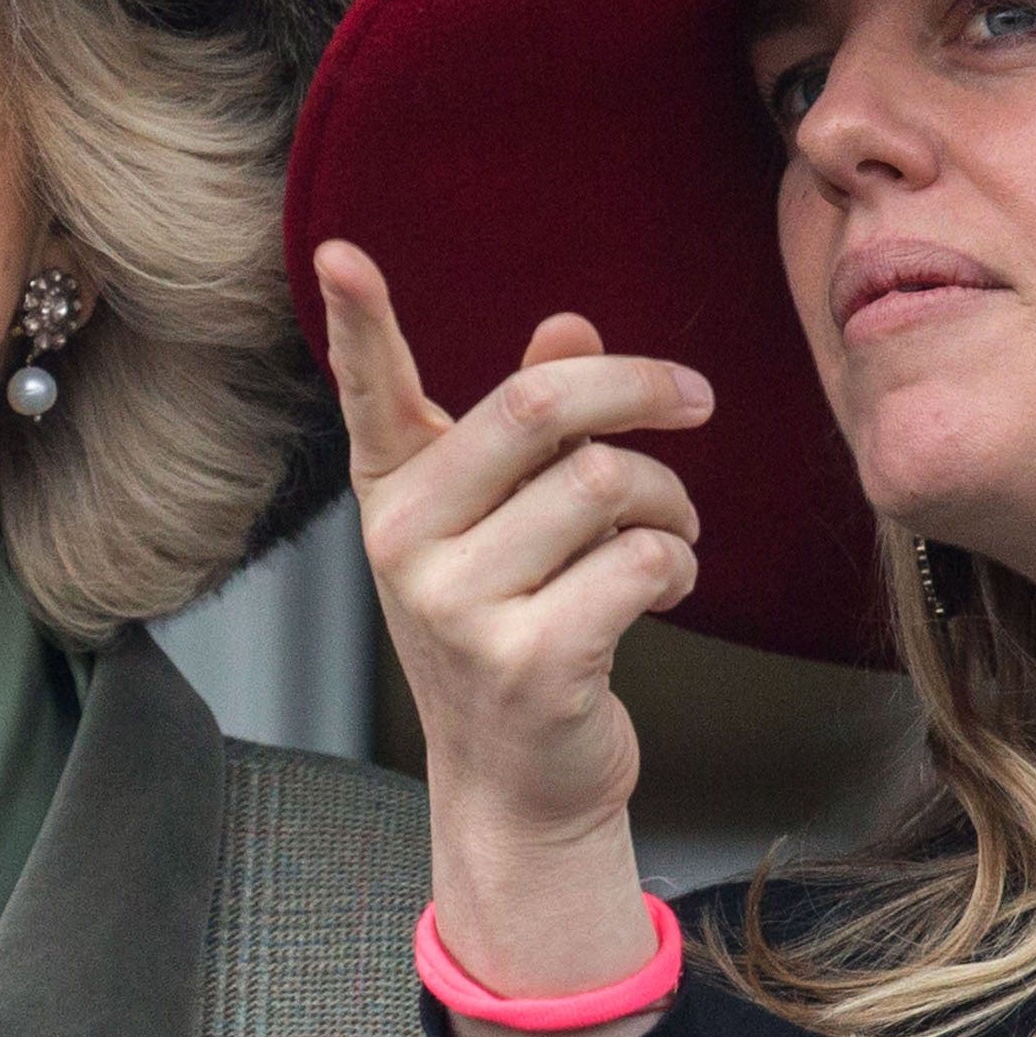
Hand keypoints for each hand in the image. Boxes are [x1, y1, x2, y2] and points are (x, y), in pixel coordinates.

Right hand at [311, 240, 705, 1036]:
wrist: (520, 782)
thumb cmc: (518, 628)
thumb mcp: (507, 523)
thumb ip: (534, 426)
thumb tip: (570, 328)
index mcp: (396, 494)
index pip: (369, 392)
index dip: (356, 321)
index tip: (338, 254)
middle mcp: (405, 543)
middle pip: (537, 407)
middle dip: (639, 389)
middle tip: (697, 398)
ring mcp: (457, 607)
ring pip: (606, 483)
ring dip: (670, 499)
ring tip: (672, 534)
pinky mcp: (527, 662)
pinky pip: (639, 561)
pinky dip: (677, 562)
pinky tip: (667, 584)